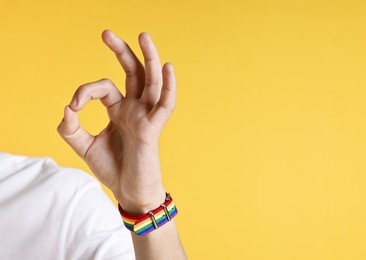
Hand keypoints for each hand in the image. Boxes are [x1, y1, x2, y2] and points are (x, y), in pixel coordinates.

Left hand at [57, 30, 175, 213]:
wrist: (128, 192)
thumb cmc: (112, 169)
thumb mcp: (84, 146)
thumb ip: (70, 128)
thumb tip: (67, 108)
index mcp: (119, 110)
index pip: (104, 87)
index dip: (85, 90)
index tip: (73, 107)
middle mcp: (134, 109)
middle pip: (133, 73)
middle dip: (122, 51)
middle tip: (106, 33)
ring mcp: (145, 117)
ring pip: (152, 82)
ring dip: (149, 59)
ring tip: (143, 35)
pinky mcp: (153, 129)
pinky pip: (165, 105)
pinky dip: (169, 87)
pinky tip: (168, 67)